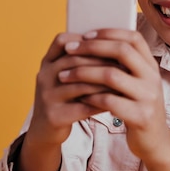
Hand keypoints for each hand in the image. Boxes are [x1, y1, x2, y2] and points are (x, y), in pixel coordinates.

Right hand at [15, 32, 114, 170]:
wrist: (45, 130)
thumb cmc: (64, 98)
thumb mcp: (65, 76)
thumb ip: (81, 62)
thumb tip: (115, 46)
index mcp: (47, 62)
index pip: (62, 41)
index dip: (86, 40)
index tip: (110, 44)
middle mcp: (44, 76)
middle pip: (75, 61)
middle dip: (103, 62)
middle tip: (125, 64)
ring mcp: (47, 96)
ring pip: (81, 84)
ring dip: (106, 83)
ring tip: (124, 83)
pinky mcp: (54, 115)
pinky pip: (83, 106)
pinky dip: (102, 102)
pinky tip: (116, 101)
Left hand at [60, 29, 169, 170]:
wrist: (155, 141)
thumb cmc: (138, 107)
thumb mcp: (137, 83)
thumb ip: (123, 66)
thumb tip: (92, 43)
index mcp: (151, 66)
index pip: (133, 38)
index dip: (109, 33)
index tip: (86, 35)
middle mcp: (153, 78)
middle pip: (122, 51)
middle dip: (92, 48)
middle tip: (70, 50)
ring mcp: (148, 97)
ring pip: (112, 75)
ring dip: (84, 73)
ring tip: (65, 75)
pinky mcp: (140, 116)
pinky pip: (110, 102)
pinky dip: (91, 97)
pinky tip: (79, 97)